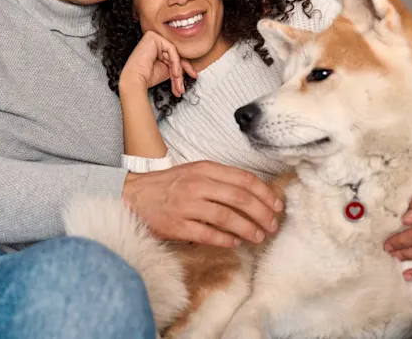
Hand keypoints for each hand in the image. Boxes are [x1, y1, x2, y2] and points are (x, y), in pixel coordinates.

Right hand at [119, 31, 196, 96]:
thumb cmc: (147, 77)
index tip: (192, 76)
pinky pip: (171, 49)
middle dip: (181, 72)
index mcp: (156, 48)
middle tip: (183, 86)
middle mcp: (154, 41)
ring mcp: (153, 37)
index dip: (184, 68)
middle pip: (175, 54)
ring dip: (178, 70)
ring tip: (177, 84)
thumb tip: (190, 67)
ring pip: (174, 53)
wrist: (135, 80)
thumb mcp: (167, 70)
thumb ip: (177, 64)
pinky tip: (174, 73)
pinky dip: (175, 63)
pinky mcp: (153, 37)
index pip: (174, 56)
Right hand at [122, 161, 283, 246]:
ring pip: (227, 217)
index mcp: (204, 168)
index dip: (265, 193)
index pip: (243, 179)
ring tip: (258, 236)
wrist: (134, 195)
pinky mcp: (177, 225)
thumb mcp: (194, 171)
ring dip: (248, 228)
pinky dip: (225, 239)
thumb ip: (220, 179)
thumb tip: (252, 194)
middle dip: (262, 213)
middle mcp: (197, 184)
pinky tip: (235, 243)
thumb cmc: (168, 185)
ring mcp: (186, 205)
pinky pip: (208, 234)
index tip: (277, 205)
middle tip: (272, 224)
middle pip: (240, 198)